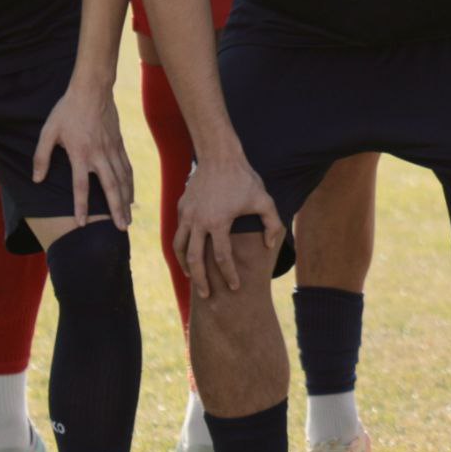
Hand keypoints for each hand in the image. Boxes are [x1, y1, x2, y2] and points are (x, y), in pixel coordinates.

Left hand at [33, 80, 134, 229]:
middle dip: (116, 210)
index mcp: (80, 153)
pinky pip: (126, 168)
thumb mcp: (48, 131)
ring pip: (122, 180)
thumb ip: (41, 156)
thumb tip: (36, 179)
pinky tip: (131, 195)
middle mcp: (99, 155)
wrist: (92, 89)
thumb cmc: (66, 110)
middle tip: (121, 229)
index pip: (81, 186)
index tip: (82, 223)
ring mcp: (112, 150)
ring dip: (126, 201)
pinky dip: (130, 184)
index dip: (81, 206)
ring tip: (128, 219)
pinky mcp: (119, 144)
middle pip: (110, 187)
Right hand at [173, 154, 277, 299]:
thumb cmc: (244, 178)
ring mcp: (187, 214)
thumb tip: (268, 246)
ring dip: (185, 265)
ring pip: (179, 247)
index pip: (222, 258)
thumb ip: (272, 224)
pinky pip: (178, 232)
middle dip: (201, 281)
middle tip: (207, 296)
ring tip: (193, 277)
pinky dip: (181, 246)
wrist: (219, 155)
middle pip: (195, 260)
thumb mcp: (264, 200)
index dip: (229, 275)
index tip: (235, 287)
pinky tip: (189, 253)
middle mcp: (198, 221)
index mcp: (218, 222)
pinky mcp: (182, 207)